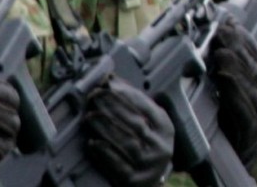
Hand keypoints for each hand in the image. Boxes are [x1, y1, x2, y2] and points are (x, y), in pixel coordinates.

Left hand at [83, 71, 174, 186]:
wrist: (150, 179)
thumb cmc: (148, 144)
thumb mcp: (151, 124)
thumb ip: (135, 103)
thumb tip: (112, 79)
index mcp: (166, 128)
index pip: (147, 107)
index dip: (127, 93)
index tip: (110, 84)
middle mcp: (160, 146)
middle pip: (135, 122)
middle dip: (112, 106)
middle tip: (95, 96)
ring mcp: (148, 165)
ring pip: (125, 141)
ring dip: (105, 126)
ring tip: (90, 116)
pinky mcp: (134, 180)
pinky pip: (117, 164)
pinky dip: (104, 152)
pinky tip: (92, 142)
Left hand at [208, 15, 256, 167]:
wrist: (242, 152)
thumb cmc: (236, 115)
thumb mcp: (237, 85)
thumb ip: (233, 61)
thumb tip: (227, 26)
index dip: (245, 38)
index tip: (230, 24)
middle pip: (255, 67)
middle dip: (237, 47)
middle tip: (221, 32)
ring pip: (250, 84)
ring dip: (235, 65)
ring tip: (221, 51)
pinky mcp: (251, 128)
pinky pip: (242, 106)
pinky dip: (233, 89)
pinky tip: (222, 77)